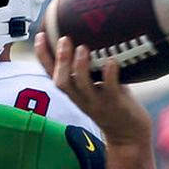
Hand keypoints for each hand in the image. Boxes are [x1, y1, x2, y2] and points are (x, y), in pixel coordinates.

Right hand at [34, 33, 154, 149]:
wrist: (128, 135)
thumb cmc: (113, 104)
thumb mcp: (97, 85)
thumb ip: (92, 66)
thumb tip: (93, 33)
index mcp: (73, 92)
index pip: (51, 74)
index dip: (43, 57)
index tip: (39, 36)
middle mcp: (81, 98)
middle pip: (62, 81)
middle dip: (60, 60)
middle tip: (64, 39)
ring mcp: (98, 102)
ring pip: (82, 87)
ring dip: (80, 67)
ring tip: (82, 49)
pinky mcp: (115, 105)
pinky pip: (110, 89)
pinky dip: (110, 75)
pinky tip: (112, 61)